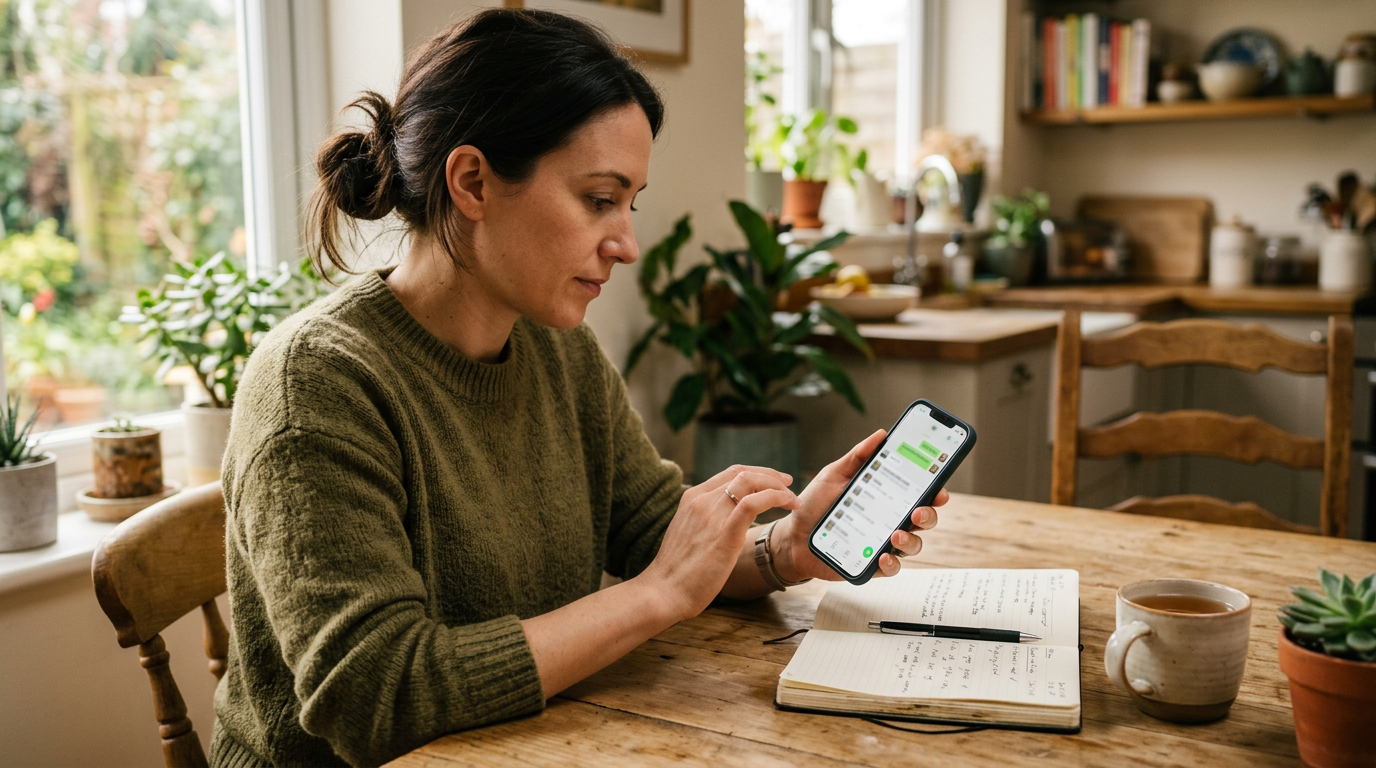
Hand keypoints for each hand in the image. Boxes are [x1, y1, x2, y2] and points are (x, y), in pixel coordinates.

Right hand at [638, 464, 798, 621]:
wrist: (664, 591)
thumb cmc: (676, 571)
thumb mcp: (689, 534)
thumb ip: (706, 522)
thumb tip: (727, 526)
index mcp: (692, 498)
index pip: (730, 473)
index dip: (757, 474)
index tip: (774, 482)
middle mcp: (702, 500)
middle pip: (743, 473)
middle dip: (771, 476)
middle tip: (788, 485)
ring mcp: (712, 514)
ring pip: (751, 482)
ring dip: (778, 487)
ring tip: (793, 500)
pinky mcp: (724, 533)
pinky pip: (753, 503)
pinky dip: (775, 498)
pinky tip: (787, 506)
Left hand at [770, 430, 946, 582]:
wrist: (793, 536)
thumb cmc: (816, 504)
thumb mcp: (834, 475)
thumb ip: (857, 457)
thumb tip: (880, 435)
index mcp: (886, 497)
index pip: (919, 493)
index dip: (934, 490)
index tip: (939, 487)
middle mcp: (890, 520)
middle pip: (923, 519)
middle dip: (928, 515)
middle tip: (918, 511)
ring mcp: (883, 543)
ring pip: (913, 544)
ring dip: (911, 540)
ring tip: (896, 534)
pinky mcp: (872, 565)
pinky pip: (892, 568)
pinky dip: (892, 564)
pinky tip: (883, 556)